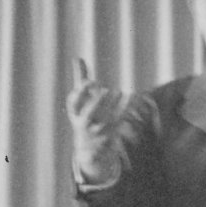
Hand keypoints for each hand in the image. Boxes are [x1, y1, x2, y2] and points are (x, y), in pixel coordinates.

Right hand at [66, 58, 125, 182]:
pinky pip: (119, 122)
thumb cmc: (85, 116)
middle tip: (105, 89)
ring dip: (113, 106)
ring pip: (105, 120)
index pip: (73, 103)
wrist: (90, 148)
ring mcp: (97, 131)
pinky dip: (125, 110)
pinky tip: (131, 96)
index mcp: (75, 113)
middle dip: (96, 102)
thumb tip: (78, 58)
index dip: (81, 92)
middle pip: (88, 113)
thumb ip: (80, 80)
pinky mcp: (111, 134)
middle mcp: (84, 123)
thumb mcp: (81, 101)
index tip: (91, 81)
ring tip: (120, 91)